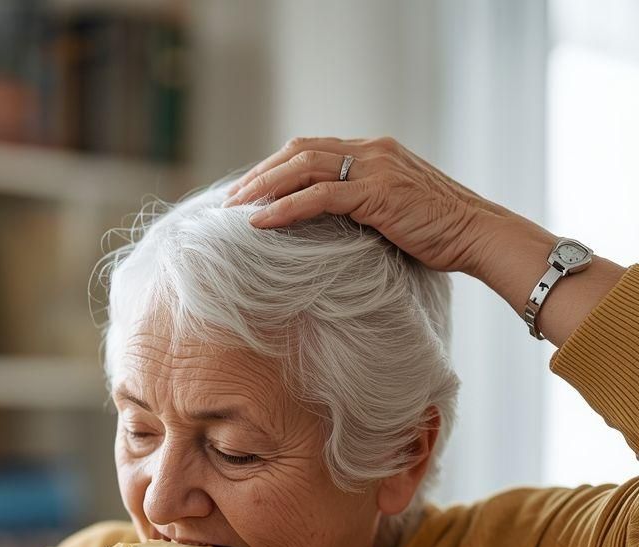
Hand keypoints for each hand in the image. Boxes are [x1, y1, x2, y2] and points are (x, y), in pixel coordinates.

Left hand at [223, 135, 511, 275]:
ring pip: (303, 167)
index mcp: (374, 151)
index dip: (276, 167)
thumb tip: (331, 228)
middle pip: (299, 151)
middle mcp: (371, 150)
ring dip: (263, 188)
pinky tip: (260, 223)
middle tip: (231, 200)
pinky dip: (285, 209)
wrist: (479, 235)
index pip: (312, 149)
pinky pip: (318, 196)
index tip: (250, 191)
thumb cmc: (441, 234)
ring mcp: (374, 167)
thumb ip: (364, 207)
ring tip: (235, 210)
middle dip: (260, 174)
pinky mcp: (376, 193)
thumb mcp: (396, 213)